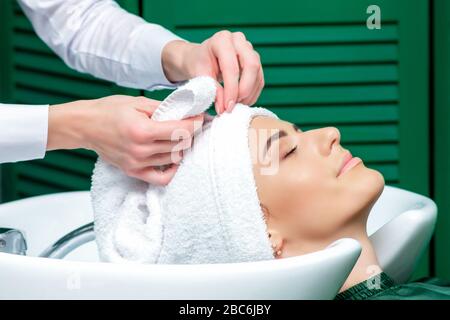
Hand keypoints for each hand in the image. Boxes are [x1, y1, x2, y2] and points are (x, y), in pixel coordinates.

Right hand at [47, 95, 203, 184]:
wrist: (84, 126)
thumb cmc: (109, 110)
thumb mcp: (137, 102)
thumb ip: (164, 108)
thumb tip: (186, 111)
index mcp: (142, 130)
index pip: (181, 131)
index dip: (196, 123)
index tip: (201, 117)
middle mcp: (140, 150)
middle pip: (180, 146)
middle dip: (191, 134)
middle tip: (192, 125)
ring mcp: (137, 164)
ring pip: (174, 159)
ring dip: (182, 148)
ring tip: (180, 137)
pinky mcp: (133, 171)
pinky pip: (161, 178)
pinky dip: (172, 169)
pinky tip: (173, 157)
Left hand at [162, 31, 264, 113]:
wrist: (200, 58)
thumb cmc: (198, 64)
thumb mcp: (200, 76)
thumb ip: (213, 90)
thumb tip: (224, 108)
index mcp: (222, 40)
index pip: (232, 67)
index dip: (231, 89)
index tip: (227, 107)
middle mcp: (239, 40)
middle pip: (252, 65)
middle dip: (244, 90)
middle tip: (233, 105)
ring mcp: (249, 49)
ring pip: (257, 73)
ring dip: (249, 94)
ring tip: (236, 105)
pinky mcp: (255, 61)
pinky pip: (259, 79)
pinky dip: (252, 94)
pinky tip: (242, 102)